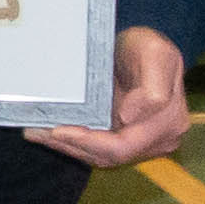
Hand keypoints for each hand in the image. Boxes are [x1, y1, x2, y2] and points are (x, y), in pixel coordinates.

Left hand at [38, 23, 188, 169]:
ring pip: (99, 156)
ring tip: (36, 133)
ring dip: (66, 146)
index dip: (89, 142)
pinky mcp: (125, 140)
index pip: (123, 146)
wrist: (143, 49)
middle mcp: (159, 140)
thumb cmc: (148, 47)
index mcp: (168, 123)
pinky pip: (97, 148)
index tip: (58, 129)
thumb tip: (130, 117)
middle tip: (36, 132)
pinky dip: (73, 142)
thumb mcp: (155, 53)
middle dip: (71, 145)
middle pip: (108, 156)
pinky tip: (48, 132)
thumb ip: (152, 88)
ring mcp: (142, 144)